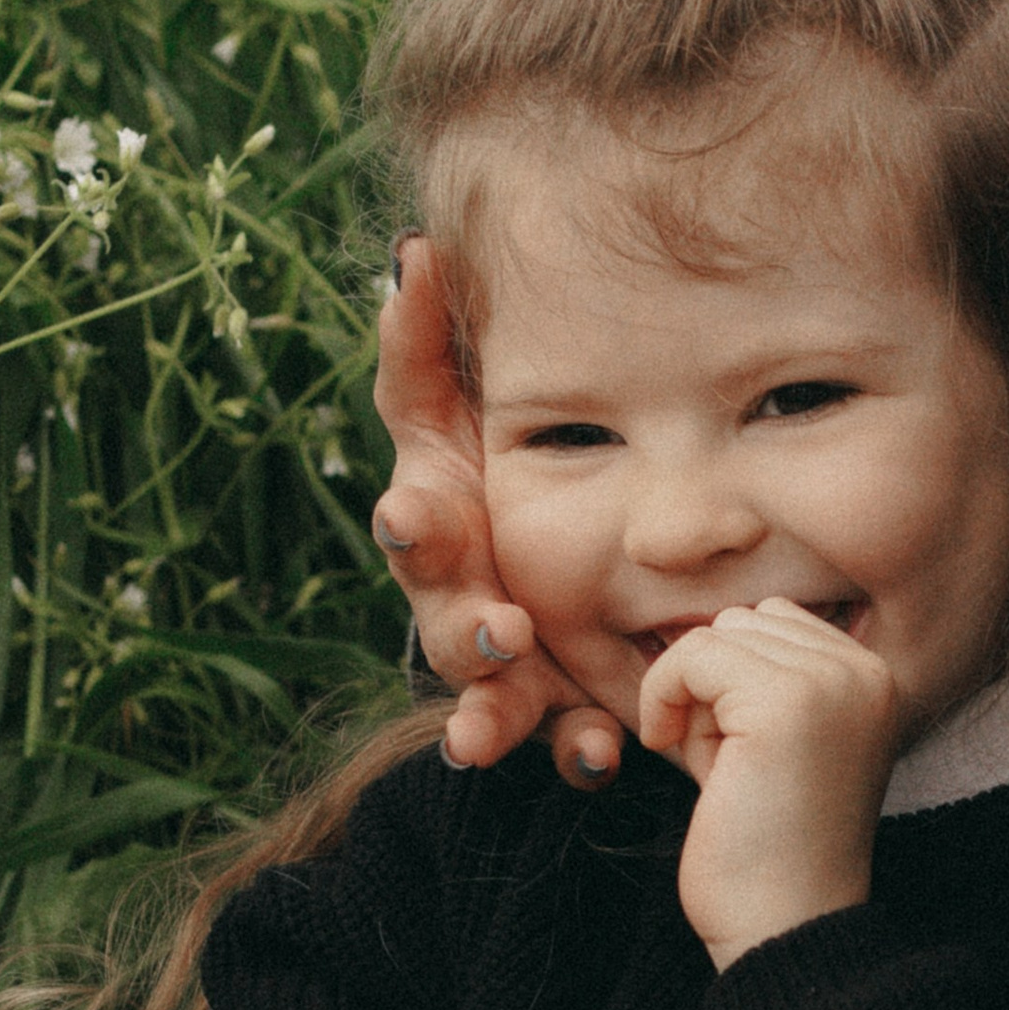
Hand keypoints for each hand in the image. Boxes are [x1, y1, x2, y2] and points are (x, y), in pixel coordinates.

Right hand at [372, 239, 624, 789]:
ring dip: (488, 708)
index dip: (410, 519)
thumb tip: (414, 251)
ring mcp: (493, 644)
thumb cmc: (496, 451)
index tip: (415, 513)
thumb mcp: (460, 393)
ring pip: (481, 683)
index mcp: (437, 500)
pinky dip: (570, 748)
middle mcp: (454, 578)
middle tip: (500, 628)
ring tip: (494, 735)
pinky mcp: (543, 698)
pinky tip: (598, 758)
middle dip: (464, 622)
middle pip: (441, 604)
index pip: (412, 498)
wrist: (553, 554)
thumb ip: (429, 333)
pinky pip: (551, 731)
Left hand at [641, 596, 899, 966]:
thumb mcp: (774, 746)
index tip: (730, 751)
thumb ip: (755, 684)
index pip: (777, 623)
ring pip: (718, 634)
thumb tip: (700, 631)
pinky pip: (693, 655)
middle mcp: (866, 672)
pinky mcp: (786, 704)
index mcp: (875, 681)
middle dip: (714, 686)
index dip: (732, 680)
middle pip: (747, 622)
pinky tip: (667, 748)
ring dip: (692, 695)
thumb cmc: (768, 851)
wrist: (785, 930)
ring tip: (715, 765)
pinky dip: (662, 695)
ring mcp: (831, 684)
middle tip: (722, 763)